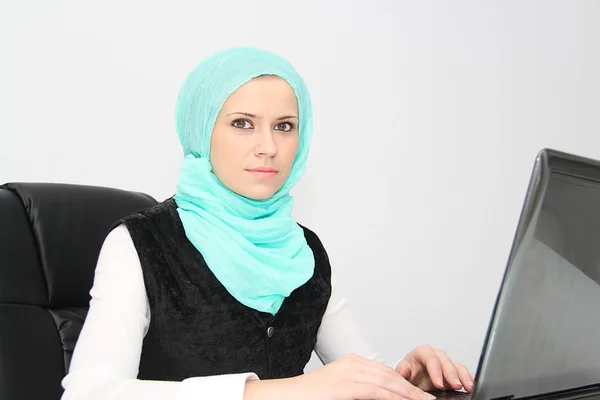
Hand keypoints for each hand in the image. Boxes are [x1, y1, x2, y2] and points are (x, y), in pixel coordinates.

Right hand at [244, 354, 436, 399]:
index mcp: (352, 363)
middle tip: (429, 398)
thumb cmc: (311, 396)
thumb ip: (357, 391)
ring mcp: (350, 372)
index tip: (419, 394)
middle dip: (412, 389)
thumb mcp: (339, 390)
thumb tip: (378, 397)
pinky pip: (376, 391)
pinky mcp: (346, 385)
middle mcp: (353, 363)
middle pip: (391, 375)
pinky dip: (394, 397)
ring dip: (409, 394)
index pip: (386, 372)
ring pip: (388, 382)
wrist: (287, 395)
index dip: (405, 384)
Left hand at [395, 345, 474, 392]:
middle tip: (455, 385)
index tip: (438, 384)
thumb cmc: (408, 373)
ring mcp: (446, 364)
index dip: (435, 370)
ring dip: (464, 376)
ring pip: (458, 366)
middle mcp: (436, 355)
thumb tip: (404, 370)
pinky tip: (473, 384)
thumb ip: (403, 370)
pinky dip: (470, 378)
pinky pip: (464, 373)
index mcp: (422, 352)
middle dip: (451, 374)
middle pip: (446, 361)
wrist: (413, 378)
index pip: (430, 357)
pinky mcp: (454, 373)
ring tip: (468, 387)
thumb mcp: (403, 370)